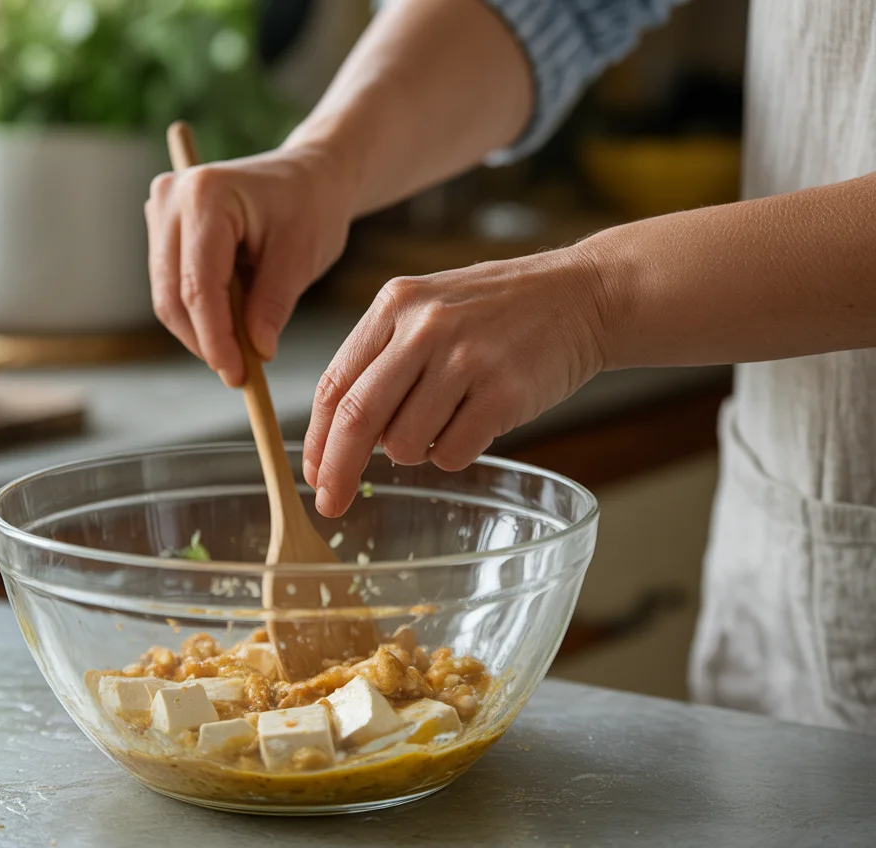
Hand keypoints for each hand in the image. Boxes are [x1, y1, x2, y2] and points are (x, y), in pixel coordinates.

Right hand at [145, 144, 353, 386]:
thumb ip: (273, 307)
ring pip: (168, 296)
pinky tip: (231, 321)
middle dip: (205, 341)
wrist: (309, 177)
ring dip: (201, 330)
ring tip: (243, 346)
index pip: (199, 286)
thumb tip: (255, 354)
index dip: (215, 339)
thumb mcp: (300, 258)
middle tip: (241, 374)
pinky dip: (199, 313)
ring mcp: (161, 211)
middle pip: (173, 295)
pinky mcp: (163, 228)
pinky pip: (172, 286)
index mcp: (206, 195)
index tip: (238, 376)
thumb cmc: (311, 207)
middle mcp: (171, 198)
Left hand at [302, 246, 608, 516]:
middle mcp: (426, 328)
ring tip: (445, 420)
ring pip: (405, 444)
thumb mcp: (428, 308)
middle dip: (338, 471)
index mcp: (394, 305)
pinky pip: (452, 454)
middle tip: (331, 503)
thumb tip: (343, 436)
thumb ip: (382, 359)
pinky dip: (453, 454)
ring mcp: (467, 360)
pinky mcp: (505, 393)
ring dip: (414, 452)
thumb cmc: (498, 309)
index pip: (335, 384)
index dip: (316, 438)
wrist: (583, 295)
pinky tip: (474, 422)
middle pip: (358, 419)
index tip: (313, 474)